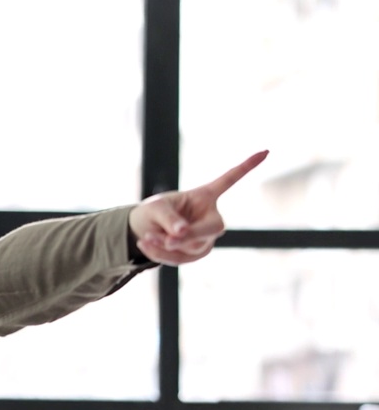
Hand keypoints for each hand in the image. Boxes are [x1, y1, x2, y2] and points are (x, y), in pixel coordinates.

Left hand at [128, 150, 266, 265]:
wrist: (144, 229)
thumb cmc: (154, 212)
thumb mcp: (155, 208)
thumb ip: (168, 218)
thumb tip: (181, 233)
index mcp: (205, 197)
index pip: (229, 180)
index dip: (246, 167)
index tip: (266, 150)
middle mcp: (212, 217)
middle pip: (211, 228)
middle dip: (188, 236)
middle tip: (167, 240)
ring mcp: (207, 238)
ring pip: (194, 247)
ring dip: (167, 245)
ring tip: (147, 237)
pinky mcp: (197, 253)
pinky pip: (182, 259)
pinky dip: (161, 254)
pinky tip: (144, 244)